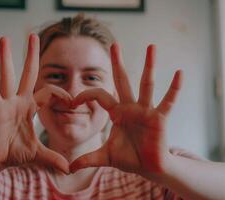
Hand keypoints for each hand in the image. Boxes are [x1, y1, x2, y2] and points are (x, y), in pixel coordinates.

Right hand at [0, 34, 69, 172]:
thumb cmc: (14, 153)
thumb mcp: (38, 154)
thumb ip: (54, 158)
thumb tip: (70, 169)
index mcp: (31, 108)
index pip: (49, 93)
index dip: (62, 95)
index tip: (73, 103)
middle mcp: (20, 101)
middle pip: (28, 74)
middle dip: (31, 56)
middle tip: (32, 35)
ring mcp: (7, 104)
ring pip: (8, 76)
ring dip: (6, 57)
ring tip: (3, 38)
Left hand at [70, 43, 181, 174]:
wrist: (148, 167)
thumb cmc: (129, 158)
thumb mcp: (105, 157)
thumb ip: (87, 159)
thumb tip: (68, 169)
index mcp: (116, 112)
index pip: (98, 95)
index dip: (85, 95)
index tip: (72, 101)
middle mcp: (130, 107)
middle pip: (122, 80)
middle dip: (118, 63)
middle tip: (114, 44)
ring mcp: (145, 110)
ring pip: (146, 84)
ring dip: (148, 66)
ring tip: (151, 46)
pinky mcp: (159, 118)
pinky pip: (168, 101)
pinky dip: (174, 88)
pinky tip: (179, 73)